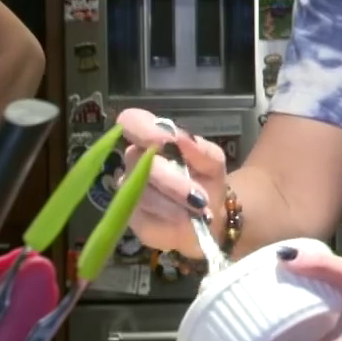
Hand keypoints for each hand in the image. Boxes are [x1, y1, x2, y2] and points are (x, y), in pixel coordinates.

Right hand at [115, 108, 228, 256]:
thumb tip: (180, 137)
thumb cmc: (206, 183)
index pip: (131, 121)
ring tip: (198, 208)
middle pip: (138, 158)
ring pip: (142, 187)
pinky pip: (141, 208)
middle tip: (197, 194)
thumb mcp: (214, 164)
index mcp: (155, 138)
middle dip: (170, 178)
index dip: (143, 129)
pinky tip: (183, 217)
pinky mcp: (127, 210)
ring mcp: (128, 185)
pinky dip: (167, 212)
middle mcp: (136, 158)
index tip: (165, 142)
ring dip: (173, 199)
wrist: (206, 220)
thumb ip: (202, 150)